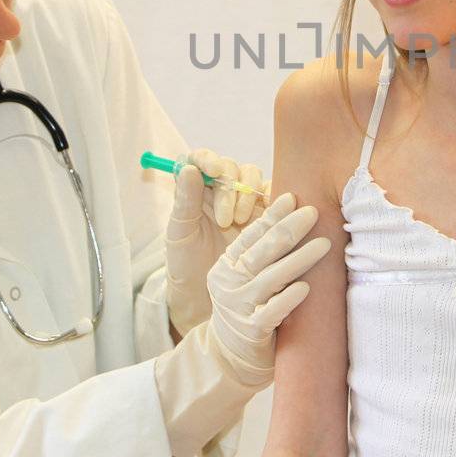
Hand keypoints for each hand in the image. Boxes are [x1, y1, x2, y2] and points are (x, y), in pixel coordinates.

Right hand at [152, 192, 327, 456]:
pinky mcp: (252, 331)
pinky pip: (273, 312)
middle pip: (262, 251)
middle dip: (289, 229)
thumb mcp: (246, 277)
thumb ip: (263, 252)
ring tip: (325, 244)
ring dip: (299, 259)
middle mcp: (229, 283)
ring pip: (271, 278)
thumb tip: (294, 213)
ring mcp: (239, 307)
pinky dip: (289, 299)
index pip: (251, 234)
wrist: (229, 357)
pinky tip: (306, 287)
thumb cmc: (248, 308)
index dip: (273, 215)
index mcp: (226, 264)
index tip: (294, 198)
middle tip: (314, 212)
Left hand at [166, 148, 265, 334]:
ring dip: (250, 195)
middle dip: (231, 188)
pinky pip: (275, 201)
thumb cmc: (186, 265)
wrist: (207, 298)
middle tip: (225, 218)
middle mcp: (222, 191)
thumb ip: (185, 201)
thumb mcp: (180, 234)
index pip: (202, 159)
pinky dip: (274, 204)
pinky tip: (267, 220)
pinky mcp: (266, 217)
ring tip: (241, 222)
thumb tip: (188, 169)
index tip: (212, 170)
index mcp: (197, 189)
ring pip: (255, 180)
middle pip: (233, 169)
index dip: (208, 158)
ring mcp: (246, 203)